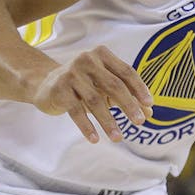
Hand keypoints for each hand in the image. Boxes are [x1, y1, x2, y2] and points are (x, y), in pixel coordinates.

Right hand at [31, 46, 153, 143]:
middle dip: (129, 105)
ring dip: (109, 122)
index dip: (139, 88)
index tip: (149, 105)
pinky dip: (87, 126)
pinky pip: (76, 111)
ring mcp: (71, 74)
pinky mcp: (59, 90)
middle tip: (141, 122)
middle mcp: (86, 60)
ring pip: (95, 101)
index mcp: (102, 55)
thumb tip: (150, 112)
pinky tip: (95, 139)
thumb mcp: (105, 87)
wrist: (45, 84)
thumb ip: (127, 96)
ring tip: (118, 138)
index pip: (126, 72)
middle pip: (114, 85)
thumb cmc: (84, 85)